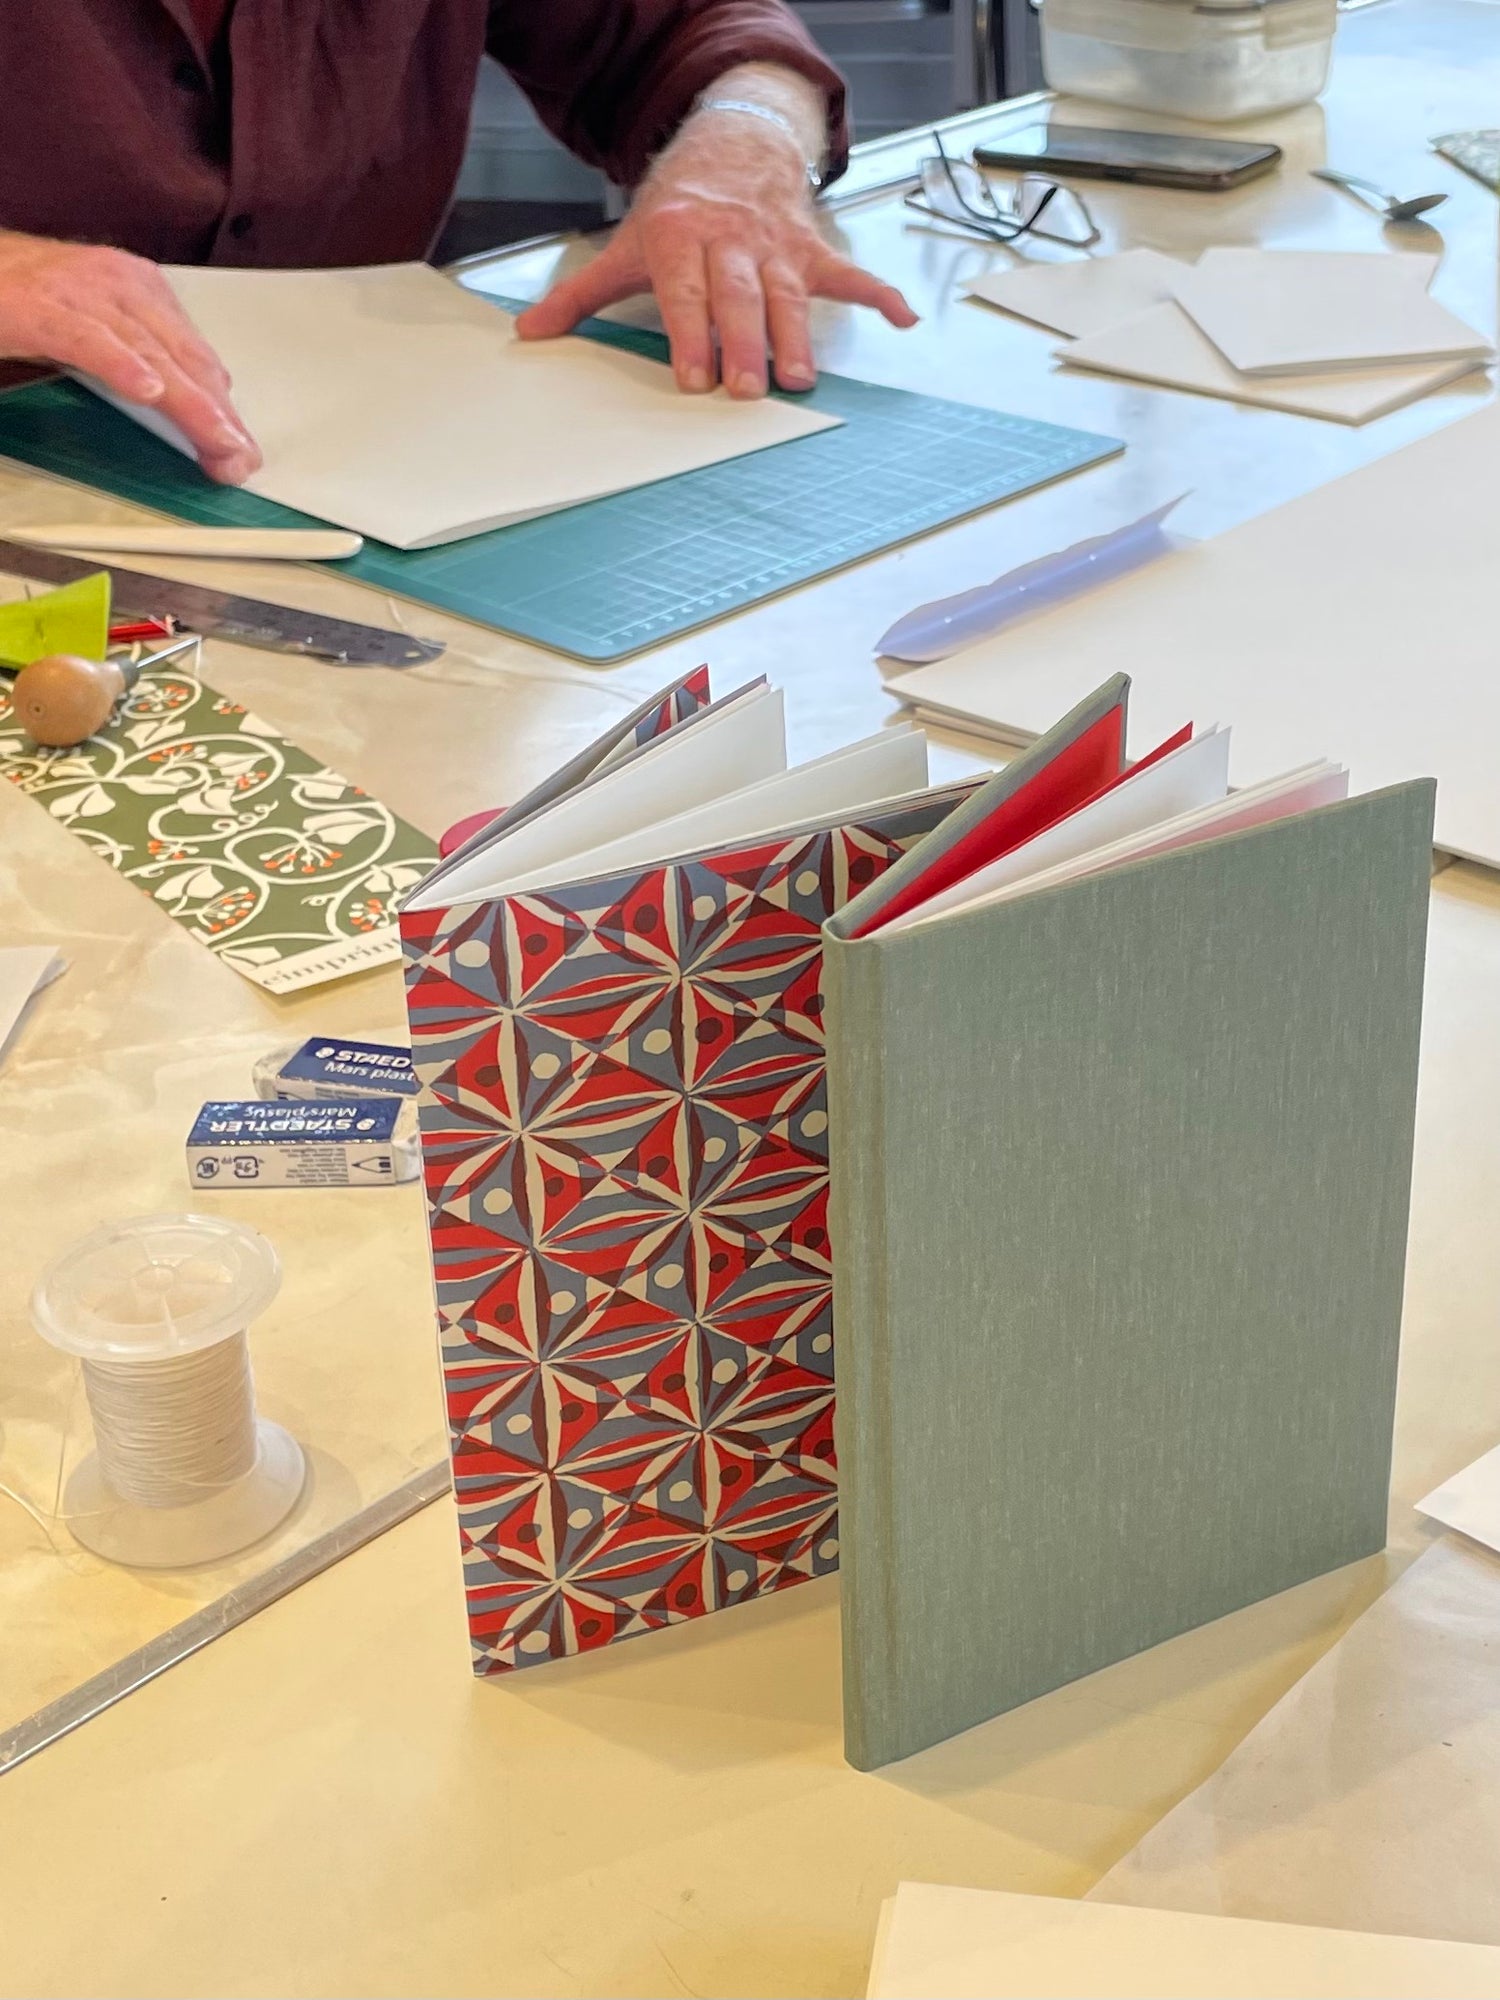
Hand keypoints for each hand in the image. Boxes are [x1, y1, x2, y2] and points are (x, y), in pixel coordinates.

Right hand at [0, 231, 259, 482]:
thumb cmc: (22, 299)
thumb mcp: (95, 329)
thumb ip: (138, 357)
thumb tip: (184, 395)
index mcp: (138, 290)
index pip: (196, 355)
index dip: (224, 408)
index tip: (242, 452)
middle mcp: (118, 285)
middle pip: (184, 359)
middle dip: (217, 416)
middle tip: (239, 463)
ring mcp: (79, 292)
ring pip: (150, 353)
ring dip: (189, 404)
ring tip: (217, 443)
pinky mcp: (38, 306)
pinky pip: (87, 339)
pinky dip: (120, 365)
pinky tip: (147, 391)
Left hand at [515, 107, 916, 397]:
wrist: (732, 143)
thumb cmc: (677, 207)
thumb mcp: (625, 243)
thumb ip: (581, 294)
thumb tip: (530, 334)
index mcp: (680, 236)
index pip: (685, 290)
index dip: (690, 332)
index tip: (694, 377)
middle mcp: (731, 239)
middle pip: (739, 296)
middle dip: (743, 342)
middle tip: (745, 389)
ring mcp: (776, 245)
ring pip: (789, 294)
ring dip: (797, 338)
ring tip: (800, 380)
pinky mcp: (811, 250)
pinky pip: (848, 274)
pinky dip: (879, 295)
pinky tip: (903, 319)